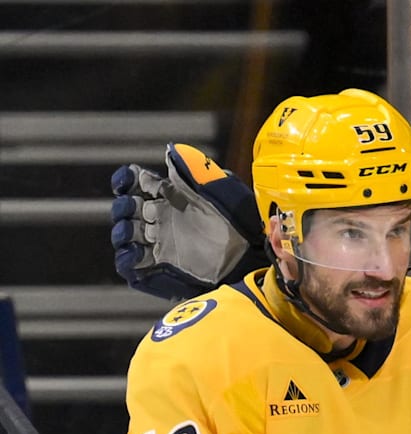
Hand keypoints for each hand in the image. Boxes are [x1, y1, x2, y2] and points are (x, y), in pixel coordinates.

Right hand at [111, 143, 266, 299]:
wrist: (251, 254)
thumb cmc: (239, 219)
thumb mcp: (220, 189)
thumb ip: (195, 170)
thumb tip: (171, 151)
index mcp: (170, 197)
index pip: (134, 182)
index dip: (127, 179)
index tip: (133, 180)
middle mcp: (159, 219)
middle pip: (124, 208)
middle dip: (126, 207)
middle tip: (146, 210)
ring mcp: (158, 244)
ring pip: (123, 235)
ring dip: (124, 231)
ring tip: (143, 232)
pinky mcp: (159, 269)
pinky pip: (129, 264)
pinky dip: (127, 257)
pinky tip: (139, 252)